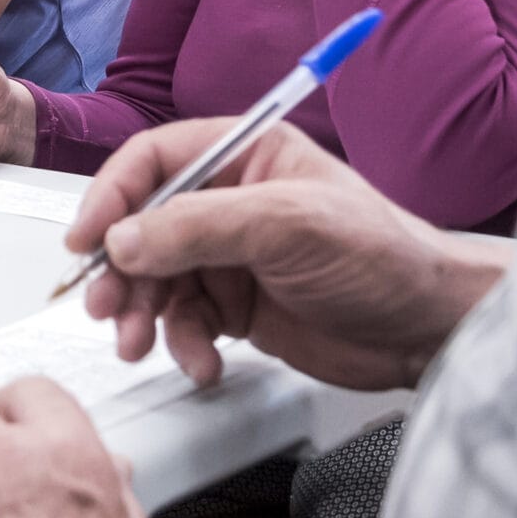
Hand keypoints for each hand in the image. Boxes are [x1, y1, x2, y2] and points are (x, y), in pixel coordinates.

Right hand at [70, 119, 508, 390]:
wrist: (430, 330)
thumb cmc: (384, 257)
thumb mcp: (286, 226)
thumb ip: (197, 227)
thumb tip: (123, 238)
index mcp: (243, 155)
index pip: (152, 162)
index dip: (110, 196)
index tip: (86, 239)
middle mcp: (229, 201)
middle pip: (143, 226)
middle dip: (121, 270)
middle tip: (106, 306)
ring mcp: (231, 256)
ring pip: (156, 279)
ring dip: (142, 313)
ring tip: (139, 343)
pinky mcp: (238, 306)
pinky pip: (184, 321)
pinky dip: (182, 344)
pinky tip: (203, 362)